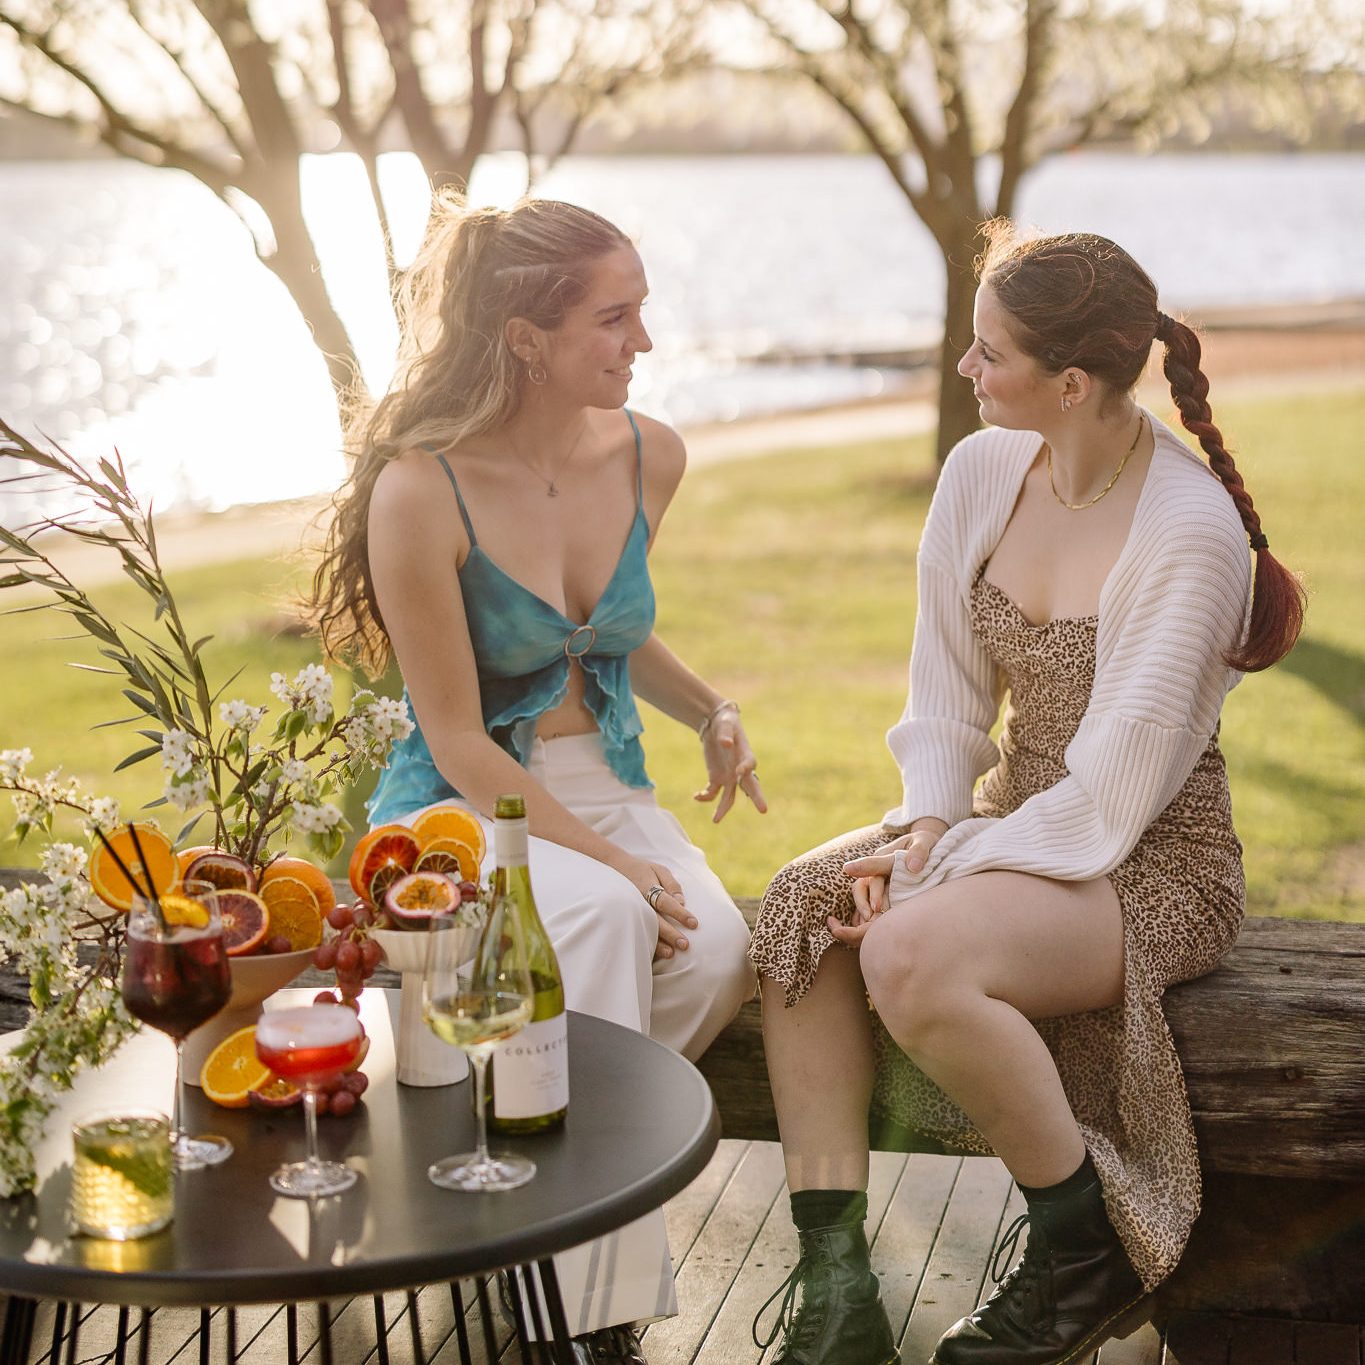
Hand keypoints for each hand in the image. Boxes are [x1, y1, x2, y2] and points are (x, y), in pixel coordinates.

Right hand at [621, 857, 696, 960]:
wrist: (612, 869)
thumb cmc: (641, 870)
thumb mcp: (658, 869)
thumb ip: (672, 885)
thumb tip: (682, 902)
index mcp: (647, 887)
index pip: (666, 902)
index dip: (680, 914)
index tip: (694, 923)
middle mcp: (638, 901)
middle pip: (656, 920)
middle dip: (671, 933)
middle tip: (685, 945)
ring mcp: (630, 911)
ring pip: (644, 929)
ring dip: (658, 943)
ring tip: (670, 954)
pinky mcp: (626, 918)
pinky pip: (636, 932)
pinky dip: (645, 943)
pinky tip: (655, 954)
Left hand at [694, 707, 767, 822]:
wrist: (716, 725)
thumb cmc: (725, 722)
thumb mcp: (725, 725)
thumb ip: (725, 734)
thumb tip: (725, 743)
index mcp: (746, 755)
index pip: (750, 765)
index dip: (746, 769)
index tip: (740, 771)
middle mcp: (740, 769)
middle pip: (750, 786)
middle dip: (756, 797)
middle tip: (763, 809)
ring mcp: (729, 777)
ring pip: (729, 796)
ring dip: (723, 808)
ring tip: (715, 820)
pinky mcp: (716, 779)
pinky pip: (712, 793)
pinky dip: (705, 797)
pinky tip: (696, 796)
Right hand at [829, 828, 941, 945]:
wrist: (925, 843)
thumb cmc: (924, 842)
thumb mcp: (924, 842)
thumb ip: (919, 852)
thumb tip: (913, 867)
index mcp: (883, 855)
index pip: (873, 874)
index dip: (874, 892)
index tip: (876, 907)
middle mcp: (876, 868)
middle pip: (863, 886)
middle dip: (866, 904)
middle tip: (874, 921)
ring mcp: (878, 877)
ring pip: (863, 893)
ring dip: (864, 909)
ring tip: (872, 926)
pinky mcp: (882, 886)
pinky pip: (869, 899)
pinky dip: (868, 911)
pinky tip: (873, 926)